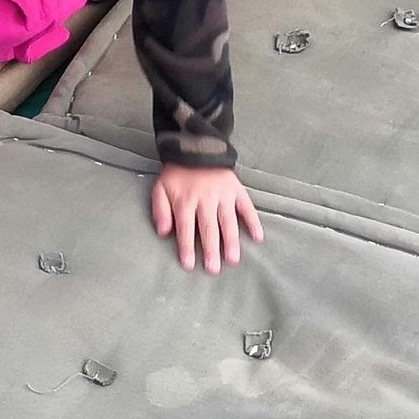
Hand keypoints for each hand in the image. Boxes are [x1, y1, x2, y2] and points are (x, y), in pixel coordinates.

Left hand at [150, 163, 264, 274]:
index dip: (187, 247)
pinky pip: (247, 207)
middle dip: (211, 250)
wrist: (197, 149)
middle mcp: (205, 199)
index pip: (185, 227)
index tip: (190, 265)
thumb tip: (163, 233)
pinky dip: (253, 222)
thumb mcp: (160, 188)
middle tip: (214, 270)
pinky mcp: (237, 190)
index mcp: (185, 201)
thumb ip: (160, 210)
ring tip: (234, 259)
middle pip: (208, 228)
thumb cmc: (177, 175)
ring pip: (228, 221)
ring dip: (231, 241)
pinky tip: (258, 237)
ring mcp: (223, 195)